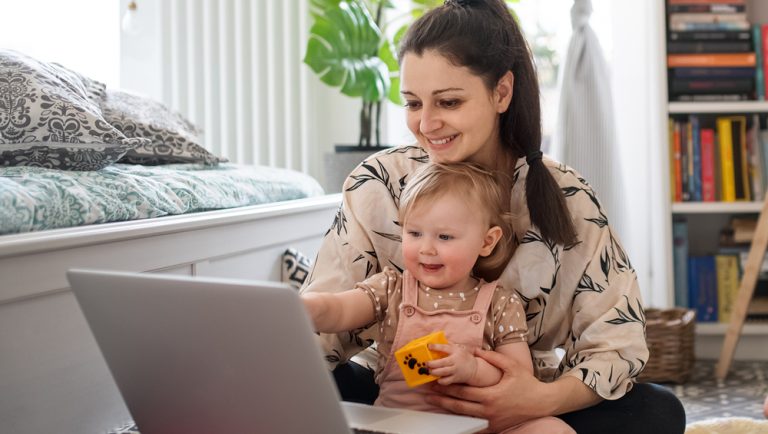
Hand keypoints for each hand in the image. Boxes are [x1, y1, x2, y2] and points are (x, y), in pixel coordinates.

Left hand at [425, 347, 548, 432]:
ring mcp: (491, 420)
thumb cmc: (527, 384)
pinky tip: (451, 414)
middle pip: (459, 405)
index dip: (447, 387)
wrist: (542, 403)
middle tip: (427, 394)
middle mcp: (488, 410)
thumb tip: (476, 349)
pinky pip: (474, 423)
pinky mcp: (494, 427)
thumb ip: (493, 358)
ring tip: (434, 402)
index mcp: (491, 395)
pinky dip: (461, 418)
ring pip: (463, 416)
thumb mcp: (512, 367)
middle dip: (441, 399)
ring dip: (448, 409)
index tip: (435, 383)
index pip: (463, 391)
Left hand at [426, 343, 476, 384]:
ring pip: (443, 372)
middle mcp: (455, 361)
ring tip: (429, 371)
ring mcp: (455, 370)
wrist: (474, 369)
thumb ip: (449, 345)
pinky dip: (440, 380)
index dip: (436, 347)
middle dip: (432, 363)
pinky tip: (437, 378)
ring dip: (434, 372)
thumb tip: (437, 340)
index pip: (445, 348)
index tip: (428, 346)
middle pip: (442, 362)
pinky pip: (446, 381)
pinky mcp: (455, 378)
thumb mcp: (458, 348)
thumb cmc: (463, 357)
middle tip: (426, 363)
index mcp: (455, 351)